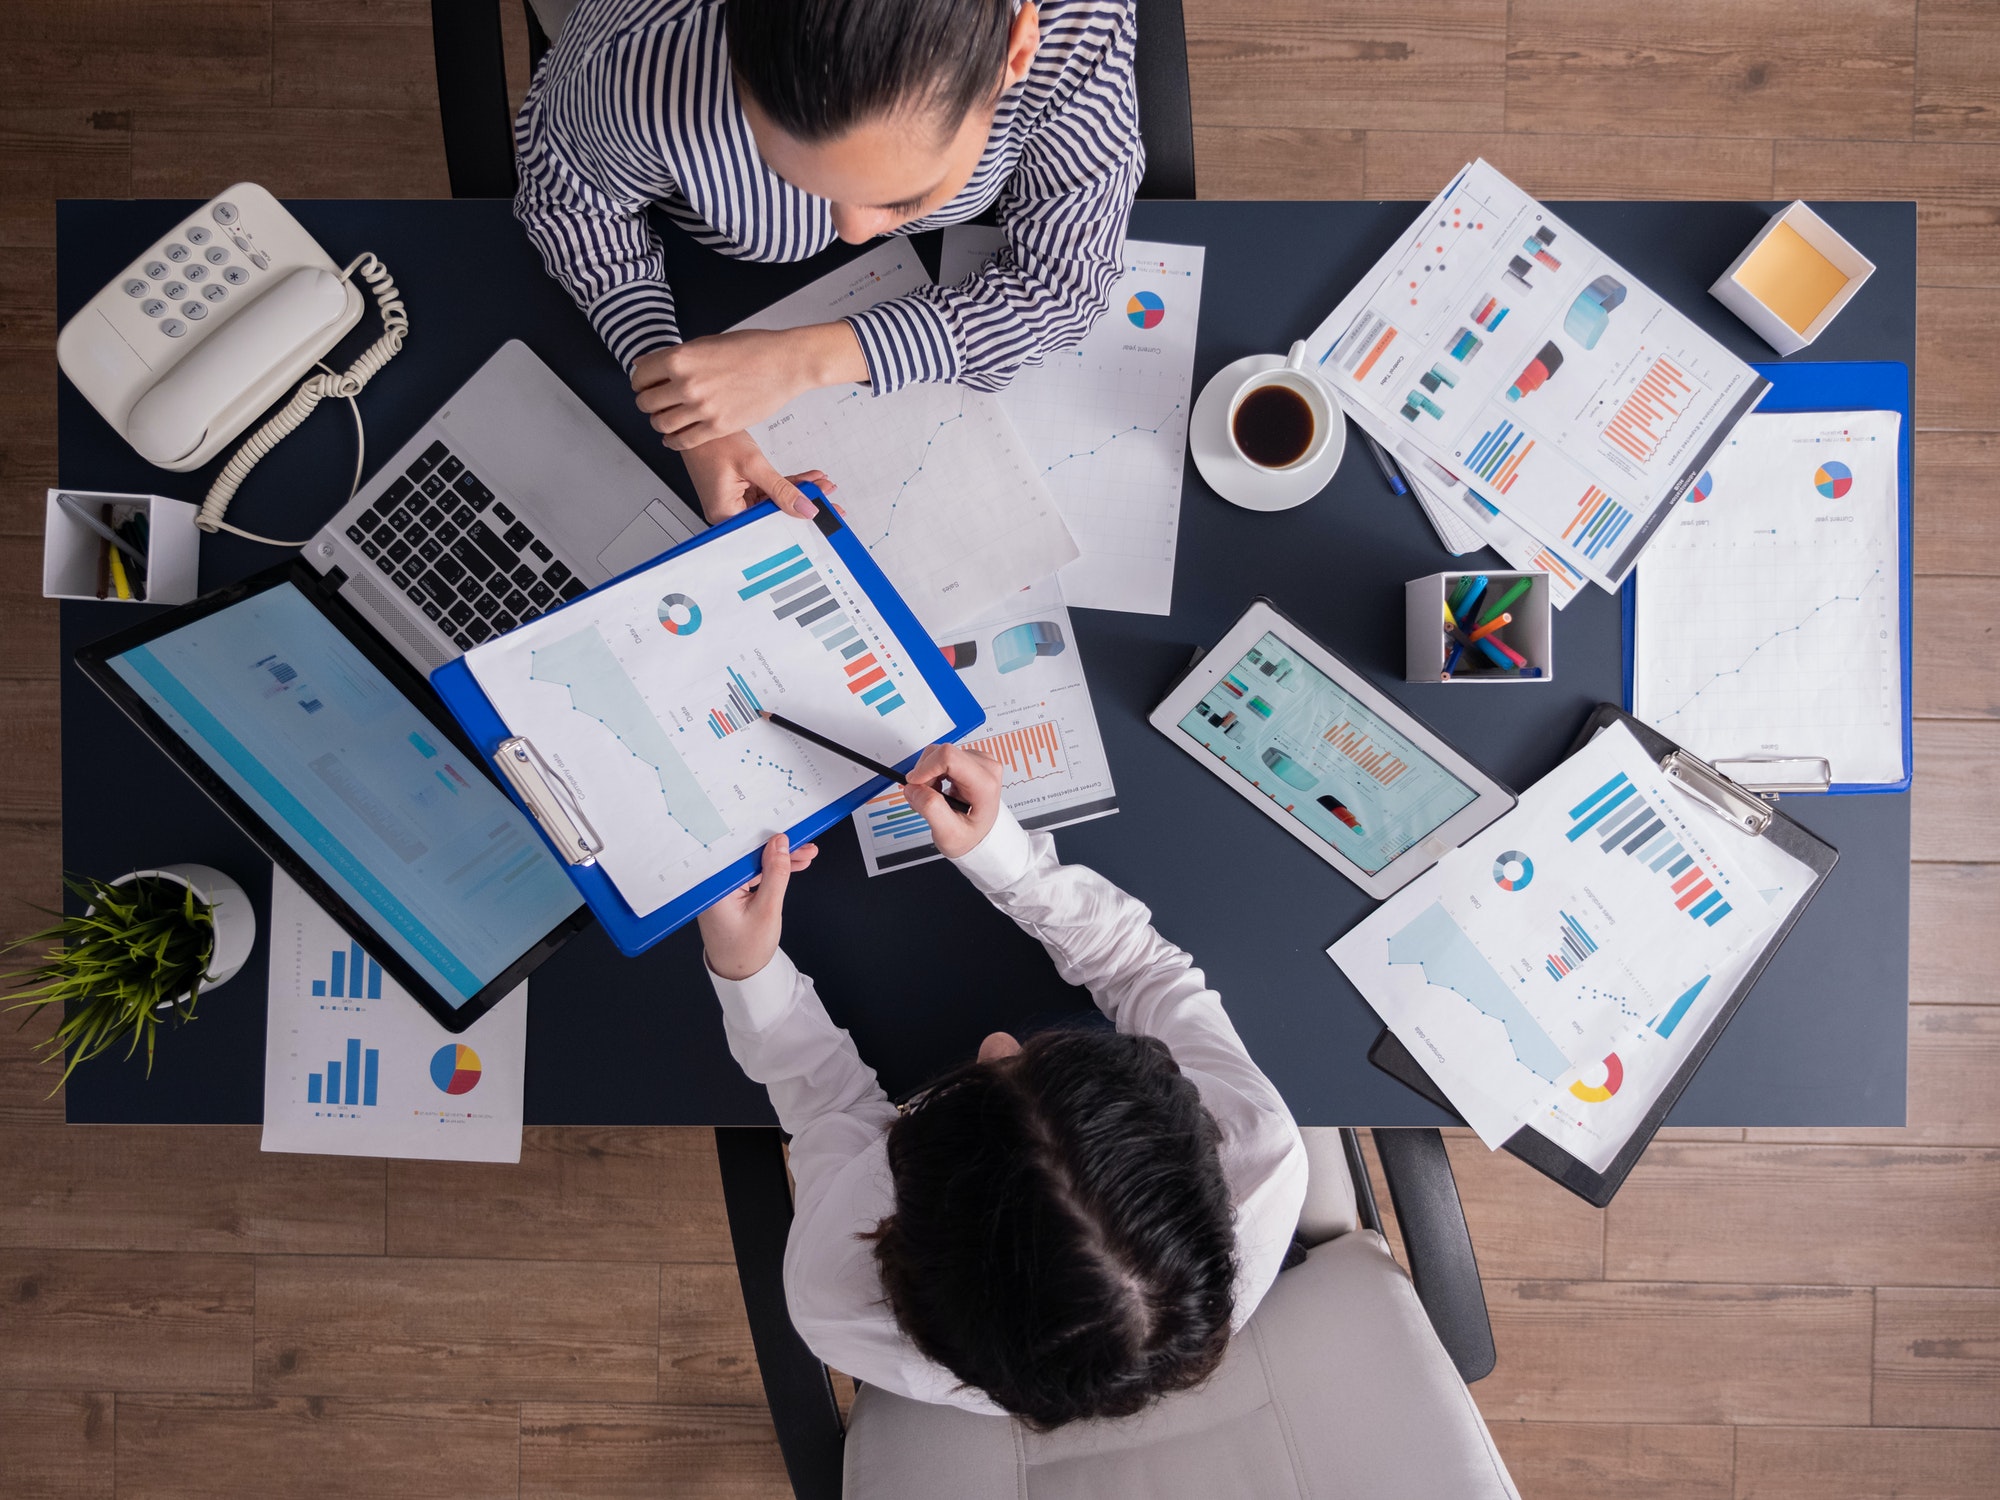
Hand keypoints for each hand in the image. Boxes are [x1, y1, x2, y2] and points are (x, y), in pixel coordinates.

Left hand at [632, 322, 866, 449]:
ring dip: (660, 423)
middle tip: (656, 403)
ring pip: (661, 424)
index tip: (646, 386)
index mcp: (680, 359)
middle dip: (648, 404)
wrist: (784, 363)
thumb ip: (674, 357)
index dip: (640, 383)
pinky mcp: (718, 427)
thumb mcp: (706, 343)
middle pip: (646, 403)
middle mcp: (687, 384)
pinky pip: (683, 441)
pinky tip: (675, 438)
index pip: (640, 377)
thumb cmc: (751, 349)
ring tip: (668, 419)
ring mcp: (702, 408)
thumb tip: (644, 364)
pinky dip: (674, 442)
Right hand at [682, 431, 832, 523]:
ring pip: (775, 501)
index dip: (797, 523)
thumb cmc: (710, 441)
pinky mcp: (742, 489)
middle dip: (802, 504)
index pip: (768, 526)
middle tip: (827, 499)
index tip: (820, 517)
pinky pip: (770, 491)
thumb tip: (804, 508)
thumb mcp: (752, 464)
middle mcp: (729, 511)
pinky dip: (788, 484)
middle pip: (773, 515)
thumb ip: (781, 489)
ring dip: (799, 492)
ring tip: (822, 485)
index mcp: (725, 513)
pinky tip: (808, 480)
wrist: (699, 419)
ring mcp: (736, 500)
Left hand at [697, 833, 818, 980]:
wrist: (740, 973)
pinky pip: (752, 875)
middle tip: (805, 847)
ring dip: (779, 861)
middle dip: (779, 851)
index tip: (791, 836)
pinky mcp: (730, 893)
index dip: (768, 841)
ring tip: (806, 856)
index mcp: (716, 887)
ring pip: (754, 864)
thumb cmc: (746, 950)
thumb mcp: (768, 910)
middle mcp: (714, 885)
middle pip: (749, 856)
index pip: (741, 853)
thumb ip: (776, 875)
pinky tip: (791, 867)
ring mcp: (722, 889)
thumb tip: (780, 845)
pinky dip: (771, 873)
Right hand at [905, 744, 1003, 859]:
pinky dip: (932, 773)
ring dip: (928, 775)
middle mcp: (985, 767)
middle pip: (941, 753)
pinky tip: (939, 790)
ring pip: (938, 754)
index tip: (914, 785)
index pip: (949, 757)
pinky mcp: (969, 759)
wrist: (980, 834)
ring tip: (935, 797)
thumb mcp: (948, 834)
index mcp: (985, 784)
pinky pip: (940, 757)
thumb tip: (914, 788)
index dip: (925, 768)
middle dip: (924, 775)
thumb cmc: (970, 834)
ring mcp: (978, 761)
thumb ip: (930, 810)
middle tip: (925, 798)